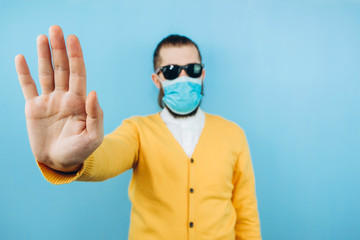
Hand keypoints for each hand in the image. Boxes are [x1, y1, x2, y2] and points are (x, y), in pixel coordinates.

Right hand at [15, 25, 103, 171]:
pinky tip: (21, 58)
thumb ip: (95, 115)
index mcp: (79, 101)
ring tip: (42, 37)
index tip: (73, 38)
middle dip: (59, 49)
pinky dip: (24, 73)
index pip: (78, 73)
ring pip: (46, 73)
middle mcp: (64, 97)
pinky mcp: (34, 108)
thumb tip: (92, 92)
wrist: (61, 162)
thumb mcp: (93, 136)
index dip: (76, 56)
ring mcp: (49, 101)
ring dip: (43, 55)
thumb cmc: (80, 151)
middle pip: (62, 68)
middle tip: (56, 28)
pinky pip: (28, 87)